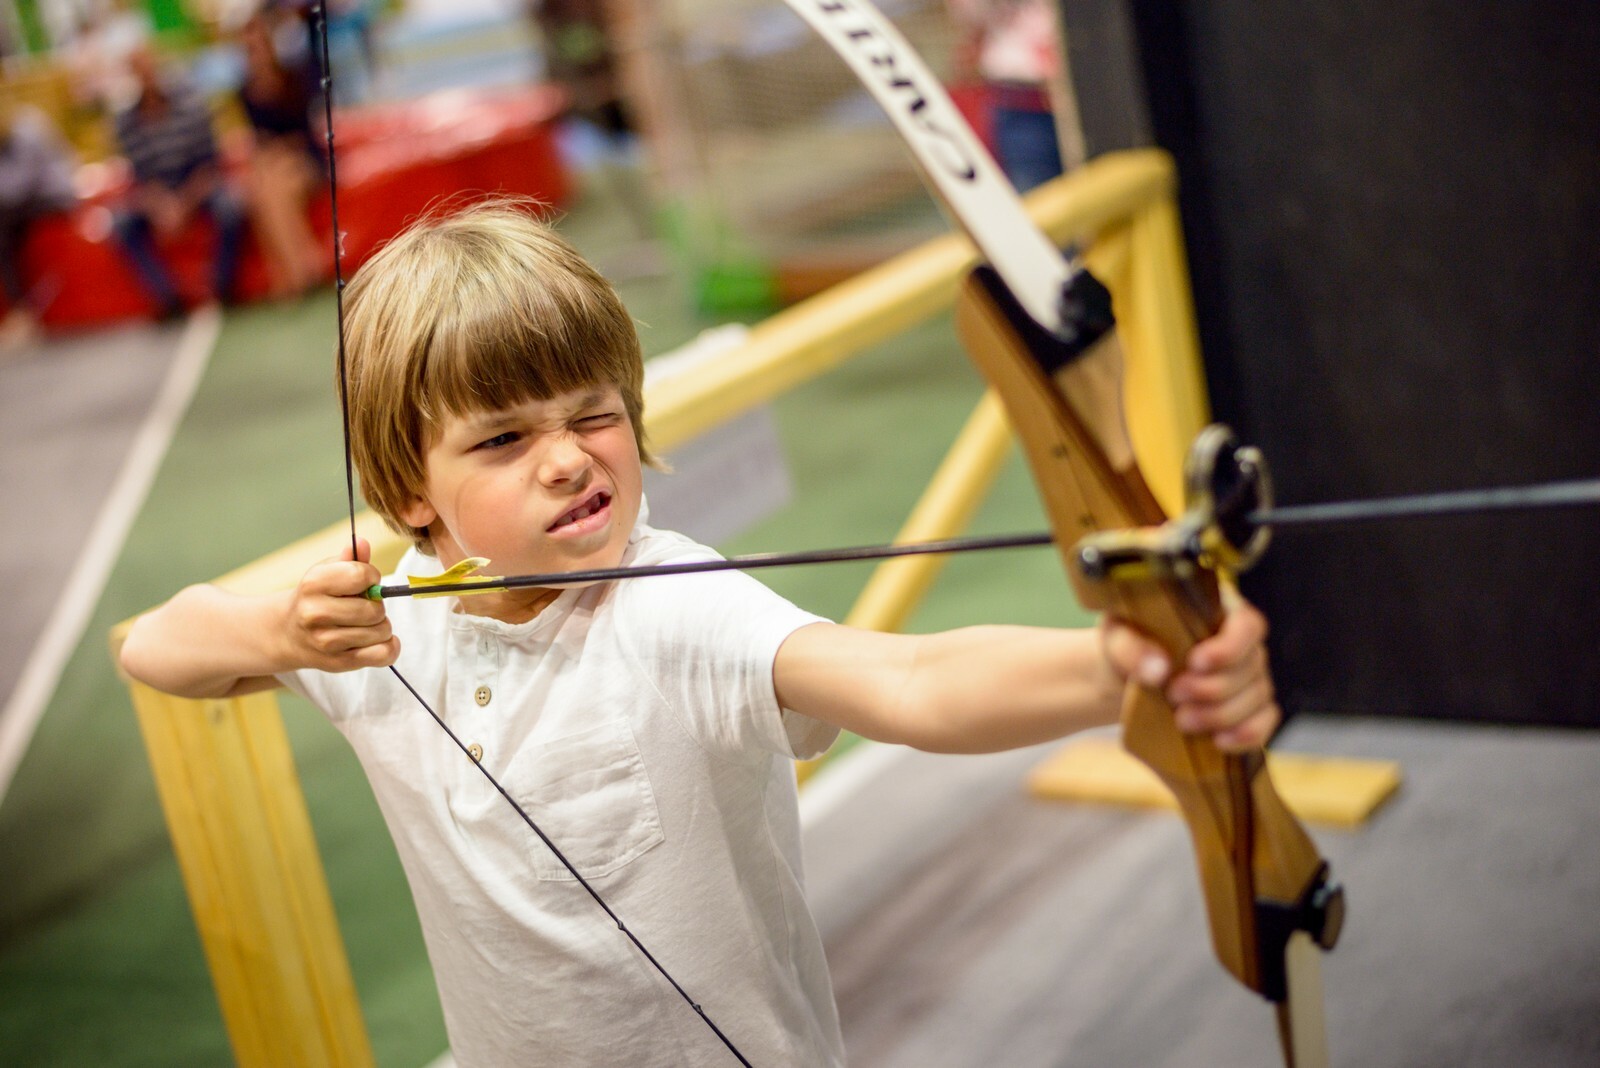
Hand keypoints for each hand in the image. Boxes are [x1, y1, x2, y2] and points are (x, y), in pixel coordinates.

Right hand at [283, 538, 399, 671]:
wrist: (288, 632)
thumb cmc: (316, 597)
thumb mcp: (327, 572)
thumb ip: (350, 558)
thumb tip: (362, 543)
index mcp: (314, 584)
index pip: (363, 576)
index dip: (372, 577)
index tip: (365, 582)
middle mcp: (315, 614)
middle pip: (375, 609)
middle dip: (377, 605)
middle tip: (363, 607)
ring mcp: (326, 642)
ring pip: (382, 631)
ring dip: (381, 626)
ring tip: (364, 624)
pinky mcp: (338, 663)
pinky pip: (383, 654)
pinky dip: (389, 647)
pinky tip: (377, 640)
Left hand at [1101, 599, 1278, 751]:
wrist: (1125, 680)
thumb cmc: (1127, 647)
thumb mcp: (1117, 638)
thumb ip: (1131, 648)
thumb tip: (1158, 669)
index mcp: (1218, 611)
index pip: (1247, 624)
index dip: (1229, 647)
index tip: (1195, 663)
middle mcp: (1242, 644)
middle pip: (1251, 666)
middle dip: (1213, 688)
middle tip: (1174, 696)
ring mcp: (1250, 678)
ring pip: (1257, 697)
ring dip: (1222, 714)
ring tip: (1182, 721)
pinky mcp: (1250, 710)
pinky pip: (1264, 724)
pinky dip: (1247, 735)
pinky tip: (1219, 741)